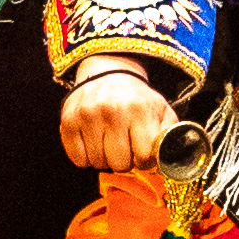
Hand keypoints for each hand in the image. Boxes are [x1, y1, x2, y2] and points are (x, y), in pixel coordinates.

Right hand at [59, 66, 177, 171]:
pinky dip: (86, 157)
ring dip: (105, 159)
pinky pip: (78, 159)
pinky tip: (93, 143)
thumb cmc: (137, 98)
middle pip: (119, 164)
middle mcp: (112, 111)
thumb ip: (169, 134)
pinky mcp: (69, 121)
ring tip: (109, 143)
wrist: (108, 74)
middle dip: (125, 161)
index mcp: (139, 110)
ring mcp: (87, 116)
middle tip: (125, 147)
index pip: (143, 157)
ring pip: (98, 163)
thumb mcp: (161, 110)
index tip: (142, 152)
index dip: (144, 160)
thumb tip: (168, 159)